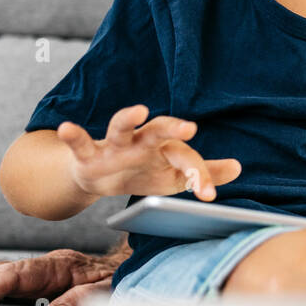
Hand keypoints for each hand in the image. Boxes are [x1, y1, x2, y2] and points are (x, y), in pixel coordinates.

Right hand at [59, 104, 240, 199]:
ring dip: (129, 118)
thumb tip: (238, 167)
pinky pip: (81, 142)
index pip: (186, 160)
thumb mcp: (174, 175)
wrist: (100, 177)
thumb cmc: (144, 172)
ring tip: (140, 110)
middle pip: (160, 131)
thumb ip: (202, 172)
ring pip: (121, 128)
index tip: (207, 195)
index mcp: (166, 149)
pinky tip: (67, 128)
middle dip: (174, 128)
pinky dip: (74, 135)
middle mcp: (143, 142)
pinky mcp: (88, 154)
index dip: (198, 176)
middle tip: (190, 128)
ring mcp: (115, 146)